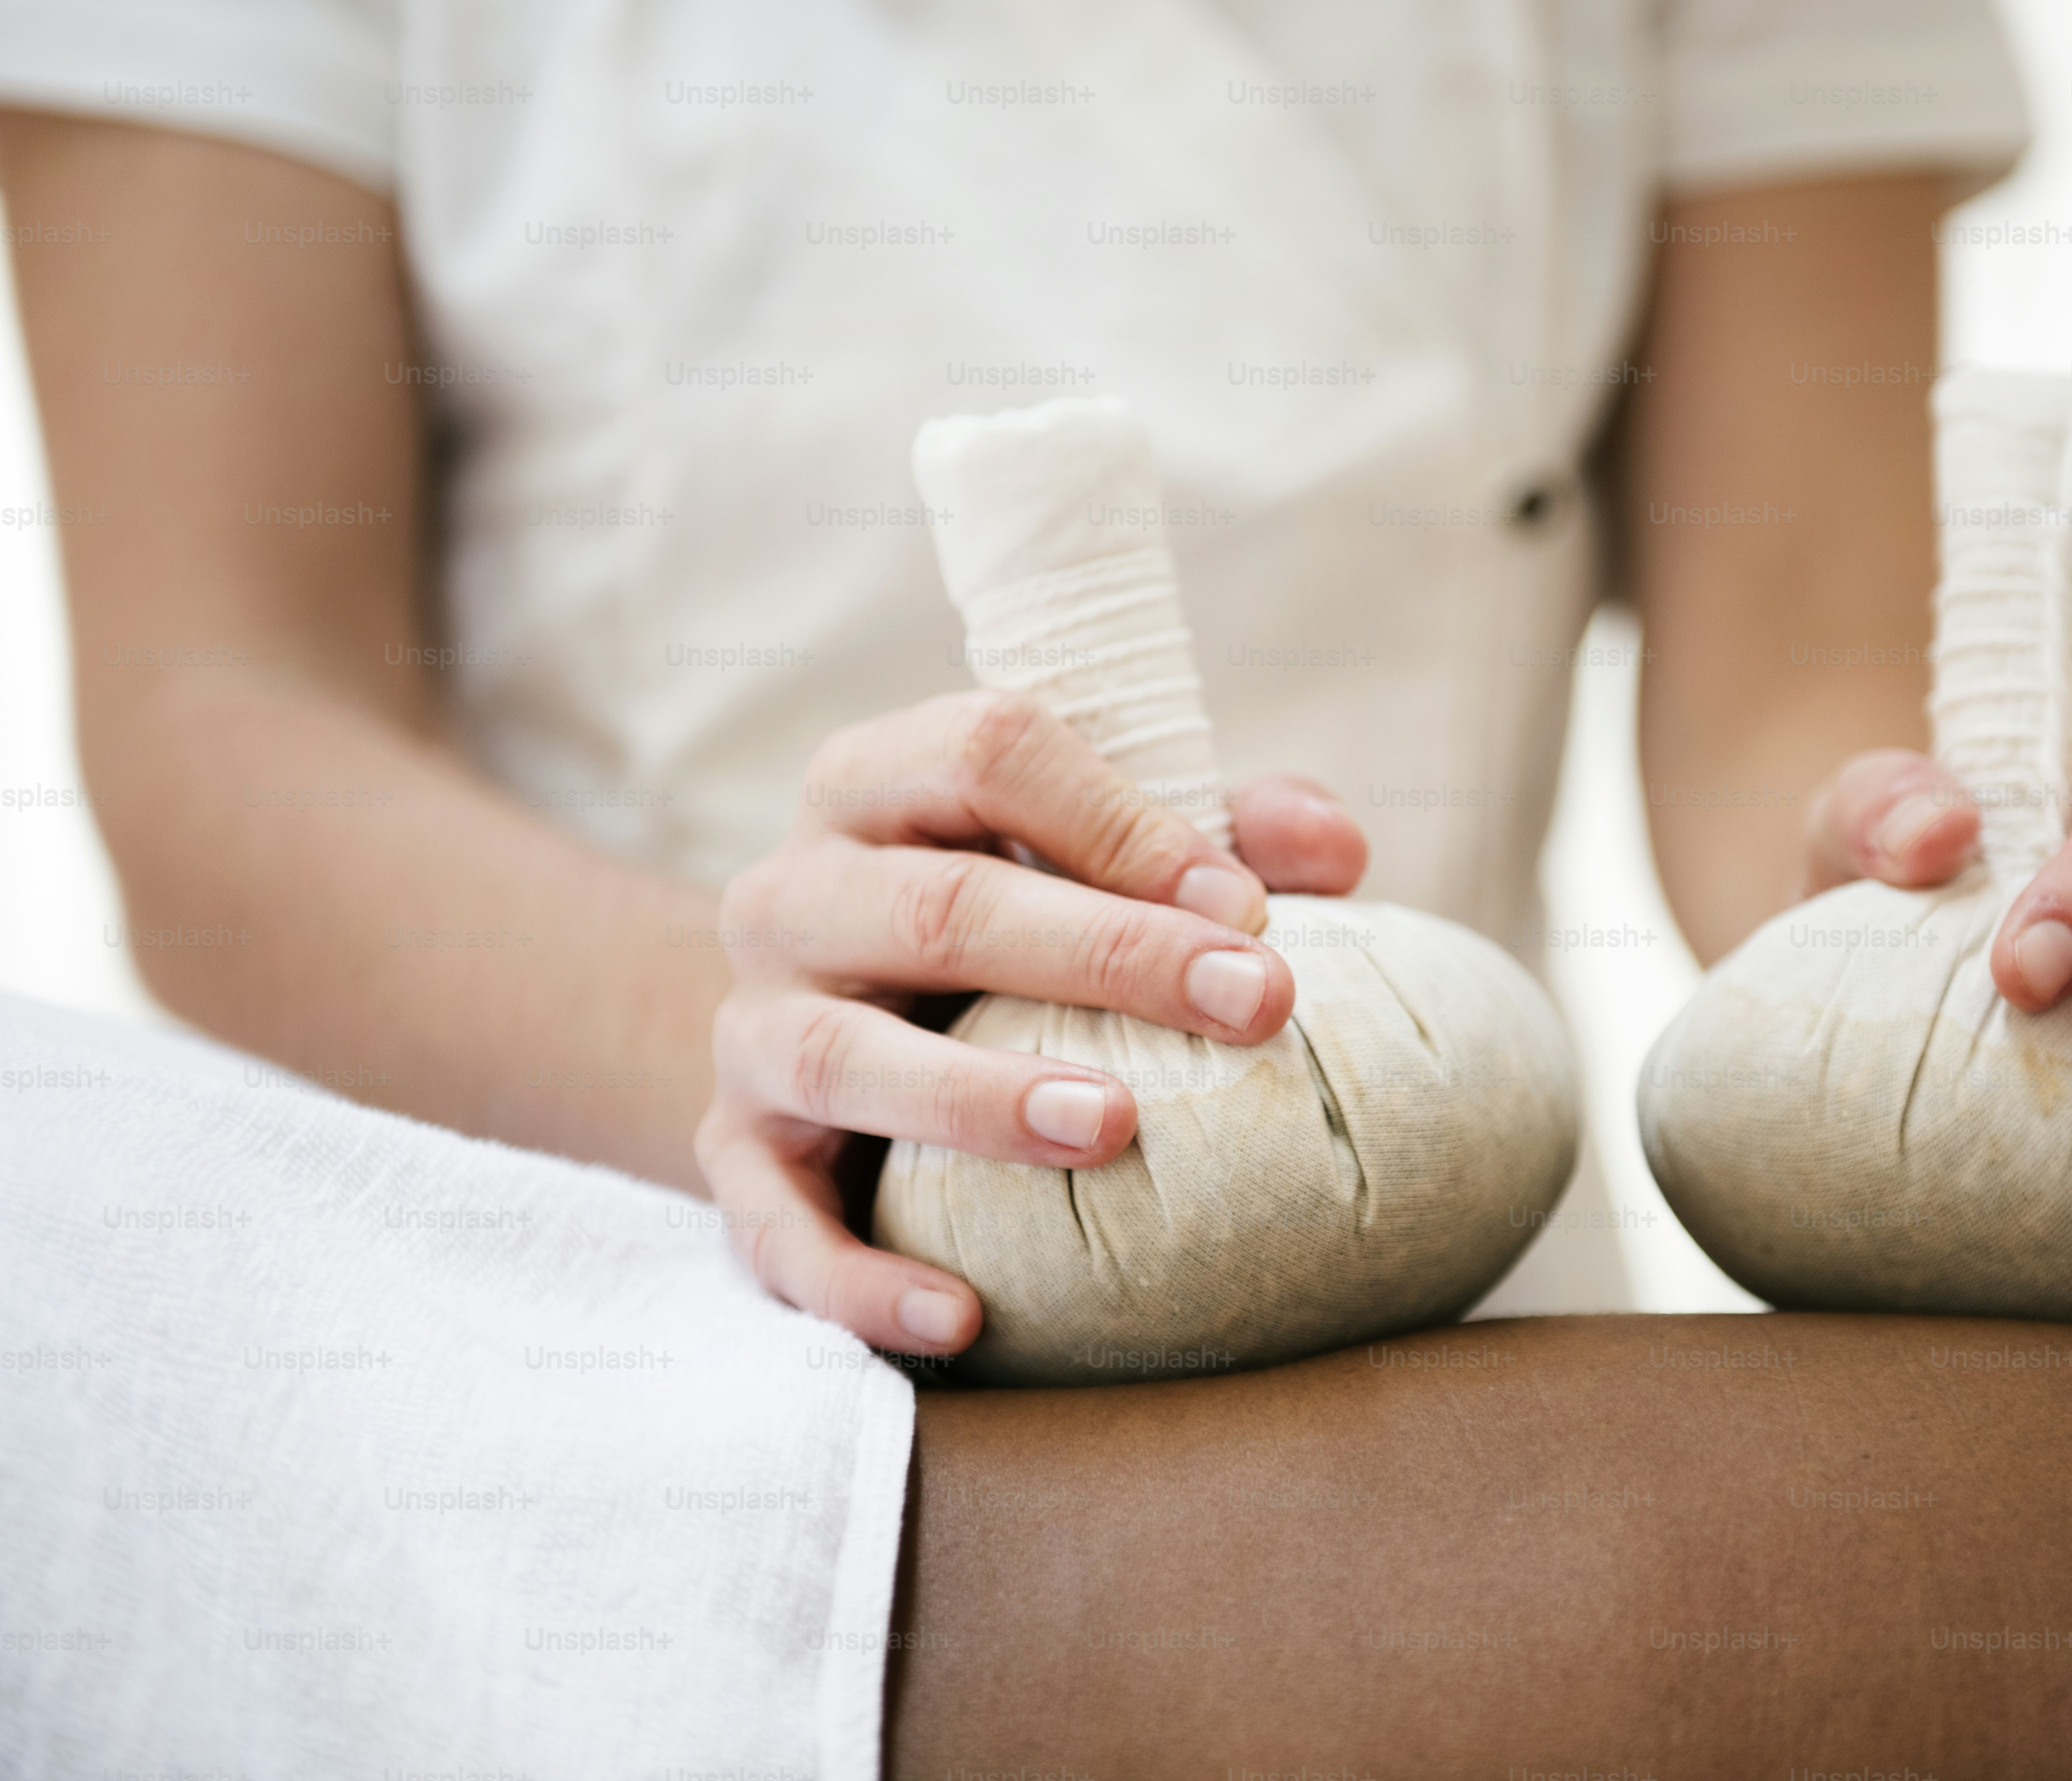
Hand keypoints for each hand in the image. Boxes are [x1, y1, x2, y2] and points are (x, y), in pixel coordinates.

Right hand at [694, 689, 1368, 1355]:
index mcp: (880, 784)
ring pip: (839, 1054)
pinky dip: (859, 1279)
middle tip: (1252, 1010)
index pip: (987, 752)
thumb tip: (1337, 849)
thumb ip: (1221, 836)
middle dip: (1104, 955)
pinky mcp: (734, 1155)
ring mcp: (750, 1027)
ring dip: (979, 1098)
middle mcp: (792, 893)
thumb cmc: (1006, 916)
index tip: (1251, 906)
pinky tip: (962, 1319)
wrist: (825, 1011)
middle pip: (937, 905)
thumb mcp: (1100, 855)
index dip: (1123, 822)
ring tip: (1112, 1128)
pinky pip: (774, 1227)